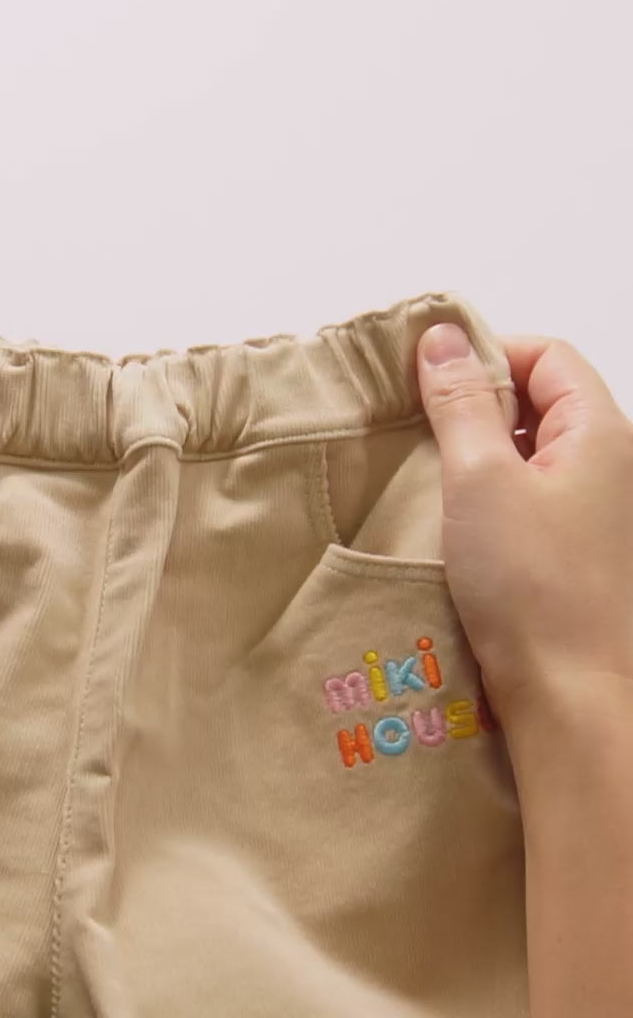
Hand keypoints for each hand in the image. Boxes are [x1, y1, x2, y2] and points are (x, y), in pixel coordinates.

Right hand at [415, 323, 632, 726]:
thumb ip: (458, 402)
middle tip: (418, 426)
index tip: (429, 379)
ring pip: (535, 452)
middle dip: (478, 402)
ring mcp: (599, 512)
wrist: (573, 697)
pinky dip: (493, 492)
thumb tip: (441, 334)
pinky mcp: (578, 552)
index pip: (548, 355)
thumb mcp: (480, 479)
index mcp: (603, 433)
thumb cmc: (531, 582)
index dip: (489, 353)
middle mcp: (612, 466)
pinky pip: (534, 497)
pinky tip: (455, 516)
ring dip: (482, 450)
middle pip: (544, 401)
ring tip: (429, 471)